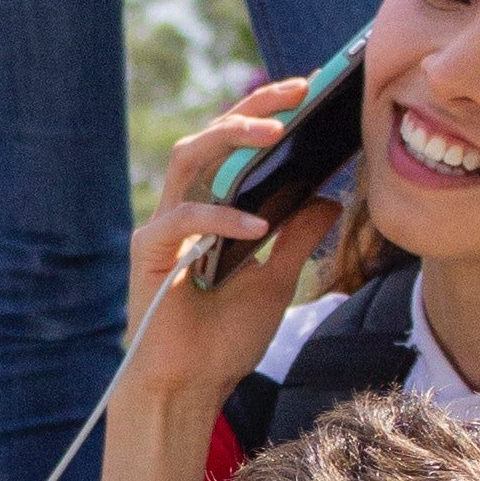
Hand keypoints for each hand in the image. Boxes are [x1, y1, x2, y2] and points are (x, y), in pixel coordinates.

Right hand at [93, 90, 343, 480]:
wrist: (188, 391)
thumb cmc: (223, 342)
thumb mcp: (277, 281)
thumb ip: (298, 236)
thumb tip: (329, 196)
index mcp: (211, 211)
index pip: (235, 149)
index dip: (268, 115)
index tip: (311, 93)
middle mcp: (184, 210)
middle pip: (210, 137)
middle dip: (253, 108)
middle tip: (299, 89)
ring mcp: (163, 228)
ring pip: (188, 158)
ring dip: (231, 138)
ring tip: (277, 132)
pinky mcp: (150, 253)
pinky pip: (183, 219)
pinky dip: (221, 217)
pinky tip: (258, 224)